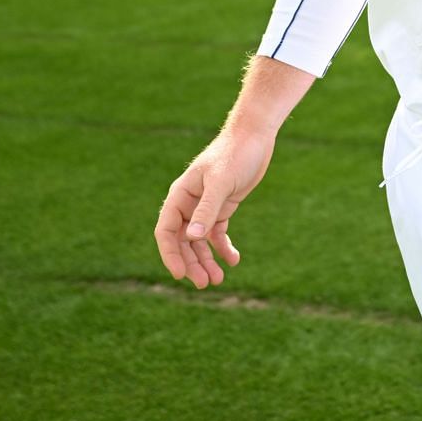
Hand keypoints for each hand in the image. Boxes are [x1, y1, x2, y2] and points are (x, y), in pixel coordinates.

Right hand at [154, 125, 276, 289]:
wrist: (254, 137)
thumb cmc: (234, 154)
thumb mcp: (221, 181)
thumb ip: (207, 209)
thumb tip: (192, 237)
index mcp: (180, 196)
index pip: (167, 231)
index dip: (171, 254)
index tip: (180, 275)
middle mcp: (189, 204)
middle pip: (183, 241)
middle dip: (191, 263)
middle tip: (204, 284)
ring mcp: (205, 207)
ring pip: (200, 241)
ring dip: (206, 260)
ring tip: (217, 280)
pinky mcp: (223, 207)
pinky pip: (217, 234)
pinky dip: (223, 248)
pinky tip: (233, 260)